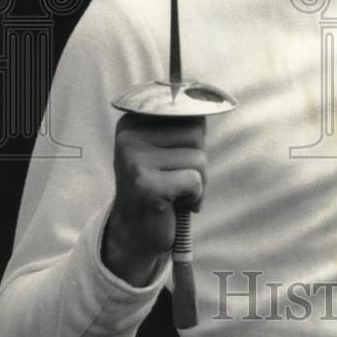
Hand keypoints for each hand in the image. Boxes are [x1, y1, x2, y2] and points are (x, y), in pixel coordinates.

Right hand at [102, 113, 206, 286]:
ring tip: (176, 192)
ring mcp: (135, 161)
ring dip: (197, 180)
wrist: (135, 232)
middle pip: (196, 133)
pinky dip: (195, 196)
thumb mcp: (165, 148)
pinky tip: (176, 205)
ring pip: (198, 158)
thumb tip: (208, 104)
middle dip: (197, 160)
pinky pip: (195, 181)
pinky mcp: (147, 186)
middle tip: (177, 179)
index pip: (186, 111)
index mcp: (132, 121)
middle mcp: (129, 137)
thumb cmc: (159, 185)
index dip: (194, 137)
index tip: (178, 156)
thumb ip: (182, 124)